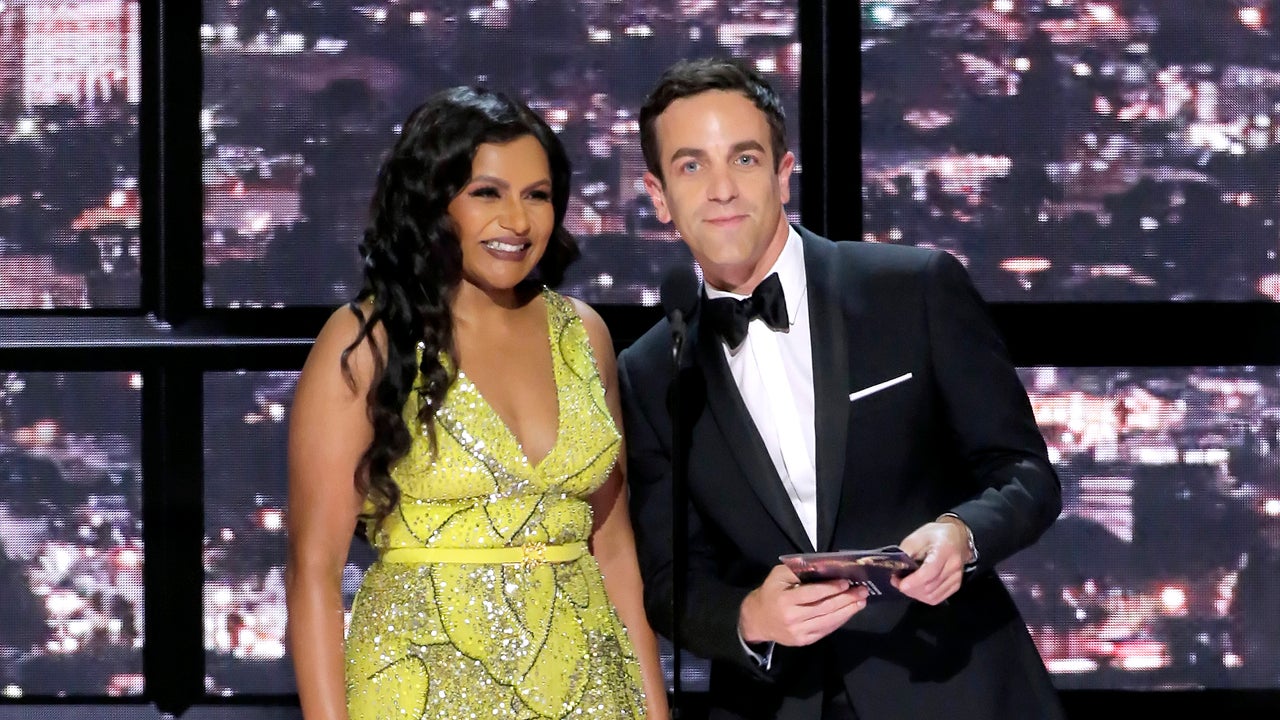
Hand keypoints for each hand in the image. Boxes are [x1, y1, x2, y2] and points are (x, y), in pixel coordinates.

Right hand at [739, 564, 869, 646]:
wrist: (757, 620)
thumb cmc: (770, 593)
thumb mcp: (777, 576)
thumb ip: (797, 571)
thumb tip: (823, 567)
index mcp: (785, 600)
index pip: (812, 594)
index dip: (830, 589)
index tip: (846, 582)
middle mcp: (792, 618)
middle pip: (824, 608)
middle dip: (846, 599)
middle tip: (862, 591)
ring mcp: (798, 632)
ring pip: (828, 622)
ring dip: (847, 612)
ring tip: (861, 601)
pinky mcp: (803, 641)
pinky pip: (825, 631)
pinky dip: (839, 621)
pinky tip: (848, 612)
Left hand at [892, 518, 969, 605]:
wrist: (956, 537)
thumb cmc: (935, 535)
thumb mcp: (916, 536)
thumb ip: (906, 551)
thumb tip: (896, 567)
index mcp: (944, 551)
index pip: (930, 572)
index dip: (914, 581)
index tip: (900, 584)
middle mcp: (953, 566)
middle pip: (929, 587)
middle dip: (909, 587)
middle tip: (896, 580)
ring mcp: (956, 578)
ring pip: (932, 596)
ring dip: (915, 594)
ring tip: (905, 584)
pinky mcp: (955, 585)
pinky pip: (937, 598)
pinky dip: (923, 597)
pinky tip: (916, 588)